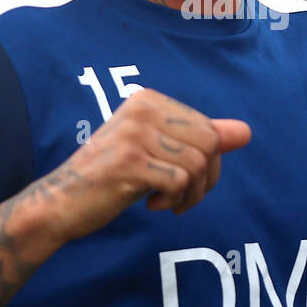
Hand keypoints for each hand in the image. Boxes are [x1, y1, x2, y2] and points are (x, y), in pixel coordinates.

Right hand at [50, 88, 251, 242]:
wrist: (61, 202)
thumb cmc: (110, 177)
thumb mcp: (157, 152)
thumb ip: (198, 139)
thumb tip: (245, 132)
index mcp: (147, 100)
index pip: (207, 127)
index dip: (209, 162)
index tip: (185, 181)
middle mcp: (141, 109)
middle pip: (209, 142)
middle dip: (206, 179)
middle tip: (182, 197)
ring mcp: (135, 134)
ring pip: (197, 164)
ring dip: (191, 194)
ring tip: (169, 202)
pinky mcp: (130, 162)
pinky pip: (181, 182)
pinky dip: (175, 201)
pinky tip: (153, 206)